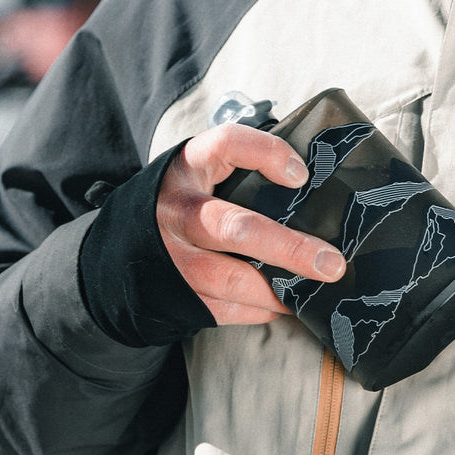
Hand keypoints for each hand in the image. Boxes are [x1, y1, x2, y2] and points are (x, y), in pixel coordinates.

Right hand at [157, 123, 345, 325]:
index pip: (226, 145)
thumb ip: (246, 173)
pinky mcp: (177, 295)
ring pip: (230, 279)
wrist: (124, 244)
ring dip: (279, 288)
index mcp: (188, 167)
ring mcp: (172, 258)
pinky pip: (225, 308)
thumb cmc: (186, 201)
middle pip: (235, 228)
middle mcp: (177, 211)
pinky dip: (263, 309)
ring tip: (316, 289)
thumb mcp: (204, 172)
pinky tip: (287, 303)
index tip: (302, 176)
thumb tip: (312, 192)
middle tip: (330, 264)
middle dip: (288, 248)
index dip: (266, 154)